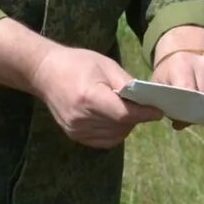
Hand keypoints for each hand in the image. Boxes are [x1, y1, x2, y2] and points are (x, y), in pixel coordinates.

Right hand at [28, 44, 156, 146]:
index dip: (143, 114)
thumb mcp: (106, 65)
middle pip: (120, 125)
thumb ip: (128, 84)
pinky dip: (115, 131)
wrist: (45, 73)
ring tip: (126, 108)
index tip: (159, 111)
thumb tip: (149, 100)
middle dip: (136, 117)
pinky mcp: (75, 136)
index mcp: (88, 97)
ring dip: (126, 125)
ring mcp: (76, 129)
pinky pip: (105, 140)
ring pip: (115, 135)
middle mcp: (80, 118)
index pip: (123, 114)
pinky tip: (114, 118)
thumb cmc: (78, 63)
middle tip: (143, 105)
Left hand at [149, 42, 203, 121]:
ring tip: (198, 111)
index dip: (187, 109)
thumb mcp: (159, 84)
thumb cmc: (169, 74)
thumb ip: (162, 103)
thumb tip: (179, 124)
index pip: (189, 91)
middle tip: (187, 119)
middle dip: (197, 114)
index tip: (181, 121)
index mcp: (182, 65)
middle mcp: (203, 64)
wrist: (184, 53)